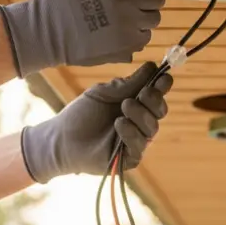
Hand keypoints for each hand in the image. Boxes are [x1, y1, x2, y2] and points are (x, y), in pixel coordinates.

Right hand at [0, 0, 177, 73]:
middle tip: (132, 1)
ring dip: (142, 19)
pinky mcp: (127, 49)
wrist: (47, 31)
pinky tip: (117, 33)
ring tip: (121, 18)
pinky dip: (135, 37)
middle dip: (149, 0)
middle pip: (159, 2)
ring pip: (152, 23)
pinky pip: (143, 41)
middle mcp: (130, 4)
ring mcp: (130, 29)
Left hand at [20, 62, 171, 182]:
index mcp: (136, 105)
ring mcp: (136, 141)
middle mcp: (140, 123)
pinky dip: (132, 132)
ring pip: (152, 128)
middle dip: (154, 100)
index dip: (163, 86)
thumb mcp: (105, 93)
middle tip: (141, 94)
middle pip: (160, 111)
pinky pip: (140, 145)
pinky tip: (119, 124)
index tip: (163, 77)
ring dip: (140, 114)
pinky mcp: (130, 158)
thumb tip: (151, 66)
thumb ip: (129, 83)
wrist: (62, 138)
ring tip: (124, 107)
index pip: (157, 96)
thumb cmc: (82, 114)